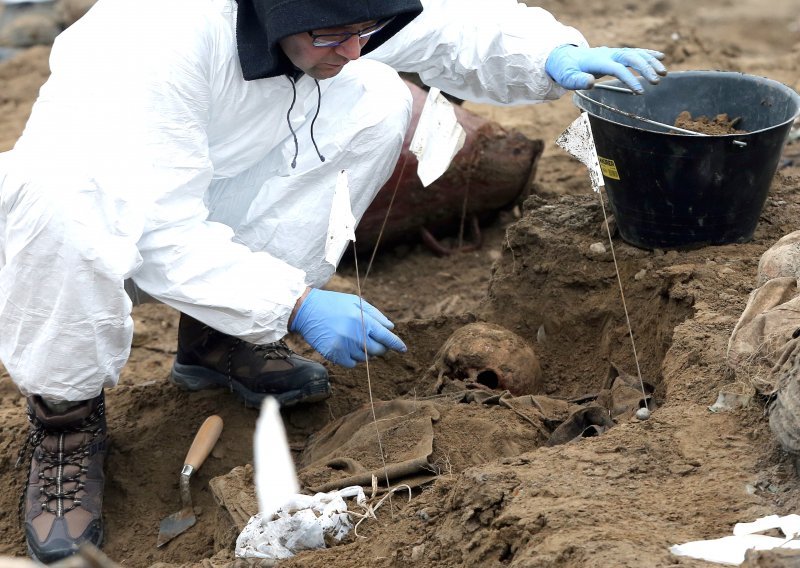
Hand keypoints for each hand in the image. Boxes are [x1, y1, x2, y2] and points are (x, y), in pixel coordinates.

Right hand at [289, 288, 406, 367]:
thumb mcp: (356, 301)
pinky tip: (346, 347)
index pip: (386, 337)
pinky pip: (351, 364)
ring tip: (354, 339)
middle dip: (380, 347)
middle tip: (374, 341)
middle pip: (378, 351)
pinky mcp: (334, 355)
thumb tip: (390, 328)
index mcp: (363, 320)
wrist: (306, 310)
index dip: (397, 344)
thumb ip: (375, 315)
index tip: (403, 349)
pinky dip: (352, 358)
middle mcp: (355, 335)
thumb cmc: (333, 303)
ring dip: (364, 351)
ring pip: (365, 358)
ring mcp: (344, 346)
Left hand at [545, 45, 666, 93]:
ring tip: (664, 73)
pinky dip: (648, 54)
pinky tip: (661, 58)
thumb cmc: (567, 70)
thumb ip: (577, 81)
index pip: (617, 68)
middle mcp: (609, 54)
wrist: (566, 56)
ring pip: (636, 53)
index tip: (640, 91)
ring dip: (651, 61)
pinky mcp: (617, 53)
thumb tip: (590, 82)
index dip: (629, 79)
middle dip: (645, 68)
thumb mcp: (567, 78)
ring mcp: (614, 52)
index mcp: (598, 61)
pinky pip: (636, 51)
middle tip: (657, 81)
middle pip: (631, 57)